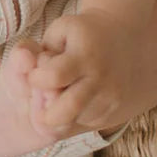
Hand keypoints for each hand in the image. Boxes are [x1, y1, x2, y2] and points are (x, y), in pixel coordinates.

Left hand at [26, 8, 140, 133]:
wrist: (129, 44)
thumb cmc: (83, 36)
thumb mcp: (61, 30)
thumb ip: (39, 49)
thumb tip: (27, 69)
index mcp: (85, 55)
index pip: (53, 77)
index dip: (36, 78)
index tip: (35, 75)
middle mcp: (100, 80)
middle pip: (66, 111)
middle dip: (44, 116)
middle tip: (39, 106)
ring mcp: (110, 100)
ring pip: (74, 122)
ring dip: (58, 118)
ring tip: (57, 99)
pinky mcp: (114, 115)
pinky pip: (84, 126)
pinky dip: (72, 120)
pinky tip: (71, 103)